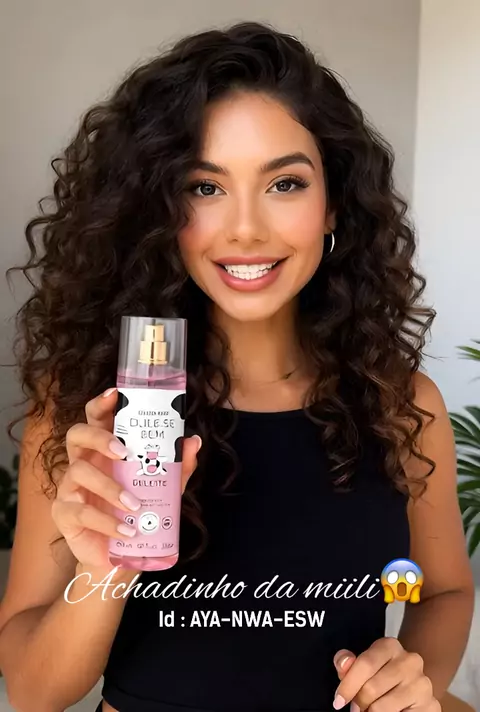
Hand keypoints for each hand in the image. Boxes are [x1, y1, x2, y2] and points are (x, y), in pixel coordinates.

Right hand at [51, 387, 200, 569]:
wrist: (119, 556)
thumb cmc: (136, 512)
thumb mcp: (164, 489)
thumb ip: (178, 466)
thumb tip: (193, 441)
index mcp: (104, 450)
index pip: (96, 418)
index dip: (101, 403)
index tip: (115, 394)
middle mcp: (83, 462)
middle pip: (76, 434)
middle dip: (98, 437)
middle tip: (123, 451)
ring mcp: (70, 487)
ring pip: (79, 472)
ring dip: (110, 488)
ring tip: (134, 505)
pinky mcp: (64, 513)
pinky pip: (81, 512)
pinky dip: (107, 521)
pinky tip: (127, 529)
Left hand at [333, 638, 439, 710]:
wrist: (412, 685)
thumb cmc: (380, 674)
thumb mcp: (363, 664)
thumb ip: (348, 663)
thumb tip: (344, 663)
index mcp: (390, 646)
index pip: (365, 664)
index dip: (348, 685)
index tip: (338, 702)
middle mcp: (410, 661)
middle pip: (372, 688)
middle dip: (359, 703)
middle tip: (356, 709)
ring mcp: (423, 684)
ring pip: (384, 708)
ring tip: (370, 711)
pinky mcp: (432, 706)